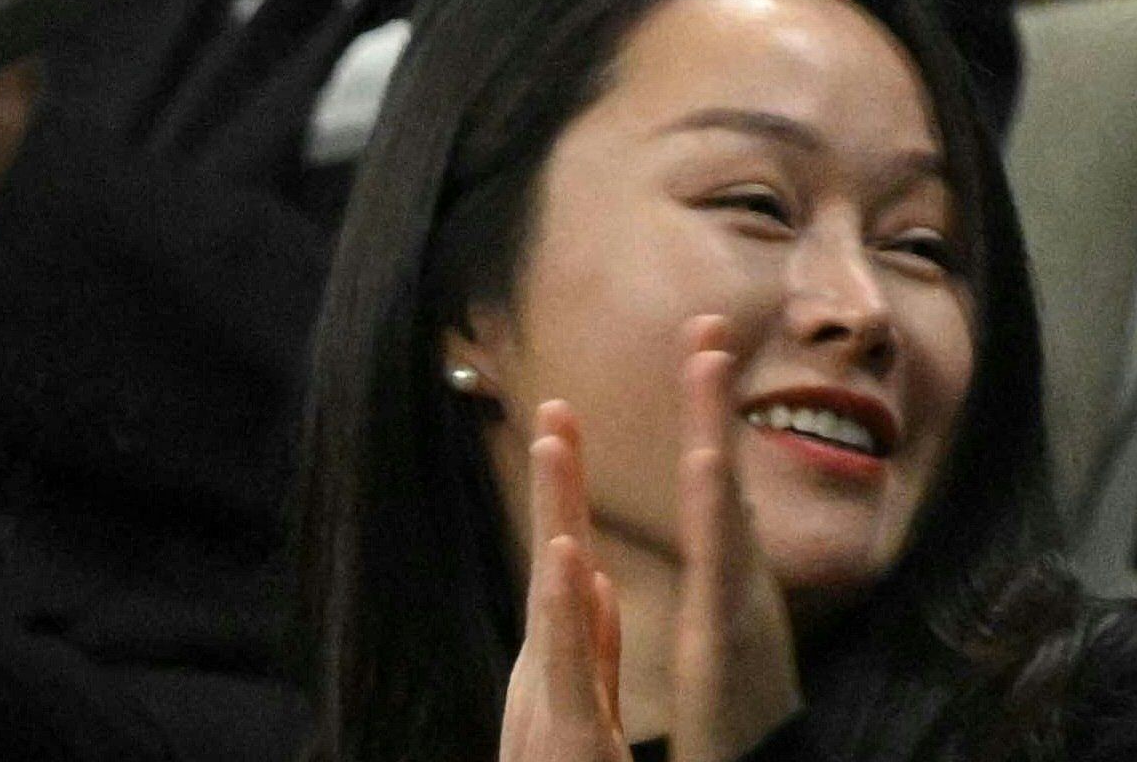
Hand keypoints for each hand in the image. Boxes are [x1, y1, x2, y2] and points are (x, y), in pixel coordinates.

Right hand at [500, 400, 631, 761]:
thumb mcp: (587, 705)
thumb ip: (590, 642)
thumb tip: (589, 577)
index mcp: (563, 666)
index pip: (569, 567)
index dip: (568, 498)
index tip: (568, 425)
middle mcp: (546, 677)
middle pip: (555, 566)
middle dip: (556, 488)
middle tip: (556, 406)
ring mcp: (546, 701)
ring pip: (551, 600)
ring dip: (555, 520)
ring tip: (555, 446)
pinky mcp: (558, 730)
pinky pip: (562, 660)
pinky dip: (562, 605)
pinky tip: (568, 555)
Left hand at [660, 318, 804, 761]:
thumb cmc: (741, 726)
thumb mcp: (730, 646)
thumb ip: (723, 591)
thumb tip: (724, 543)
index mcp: (727, 582)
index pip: (711, 483)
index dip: (704, 416)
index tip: (697, 348)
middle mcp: (740, 581)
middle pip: (721, 473)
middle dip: (712, 399)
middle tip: (704, 323)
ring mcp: (740, 605)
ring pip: (724, 504)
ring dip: (715, 429)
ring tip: (705, 363)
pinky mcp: (729, 639)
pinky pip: (719, 564)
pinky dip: (715, 507)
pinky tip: (706, 459)